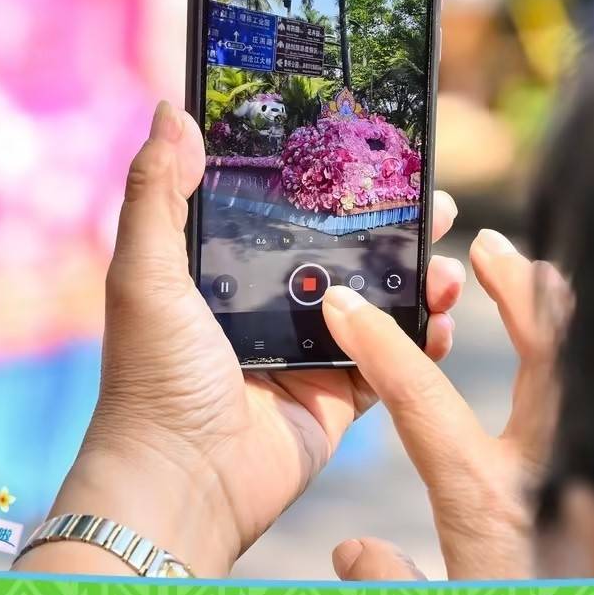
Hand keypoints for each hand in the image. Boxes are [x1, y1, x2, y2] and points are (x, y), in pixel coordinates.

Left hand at [15, 101, 465, 577]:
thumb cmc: (152, 379)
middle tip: (435, 201)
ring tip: (448, 262)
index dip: (327, 180)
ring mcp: (306, 351)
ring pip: (377, 301)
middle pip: (343, 250)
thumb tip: (171, 112)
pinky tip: (446, 318)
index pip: (283, 209)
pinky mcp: (338, 396)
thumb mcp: (144, 274)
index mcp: (222, 270)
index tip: (371, 148)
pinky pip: (391, 361)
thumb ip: (157, 193)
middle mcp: (267, 304)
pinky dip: (423, 340)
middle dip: (392, 225)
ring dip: (418, 278)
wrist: (183, 482)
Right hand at [321, 230, 567, 580]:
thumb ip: (393, 594)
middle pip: (538, 358)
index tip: (349, 309)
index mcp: (491, 507)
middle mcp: (550, 482)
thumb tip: (352, 553)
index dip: (381, 349)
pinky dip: (592, 371)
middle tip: (486, 245)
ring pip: (587, 375)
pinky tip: (575, 363)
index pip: (424, 404)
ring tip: (537, 276)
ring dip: (561, 321)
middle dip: (512, 291)